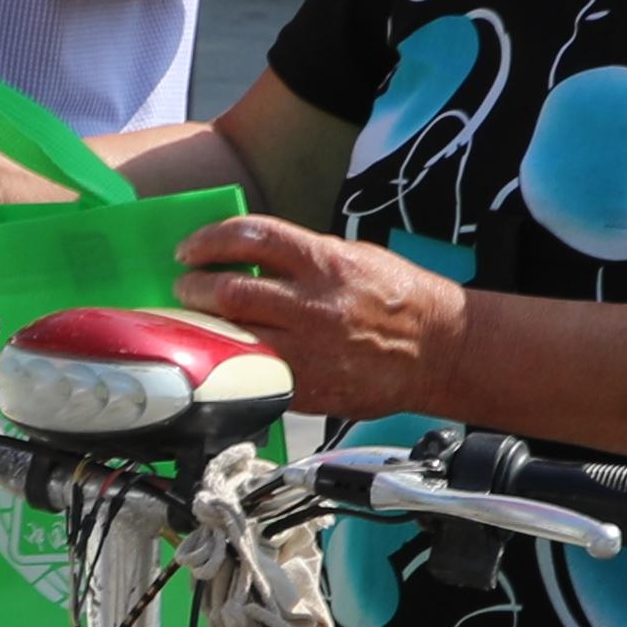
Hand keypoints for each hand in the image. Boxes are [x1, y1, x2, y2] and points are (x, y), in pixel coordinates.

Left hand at [165, 210, 465, 418]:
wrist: (440, 349)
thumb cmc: (397, 298)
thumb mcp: (354, 257)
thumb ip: (302, 258)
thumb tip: (248, 258)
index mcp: (326, 262)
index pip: (252, 237)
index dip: (210, 240)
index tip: (190, 250)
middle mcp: (315, 304)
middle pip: (231, 291)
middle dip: (195, 288)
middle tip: (185, 288)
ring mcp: (311, 350)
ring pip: (235, 337)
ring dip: (204, 328)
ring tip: (195, 323)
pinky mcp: (312, 388)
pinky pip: (256, 375)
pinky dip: (232, 365)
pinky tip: (224, 358)